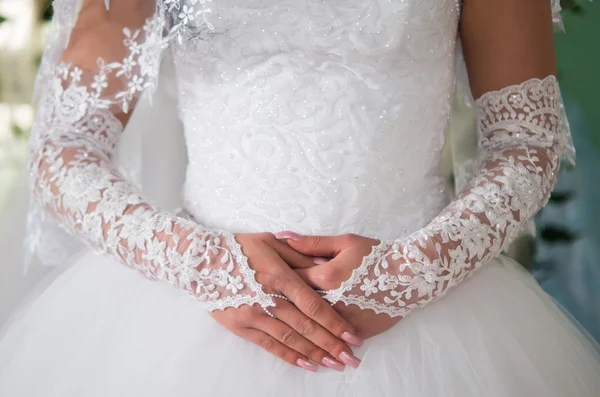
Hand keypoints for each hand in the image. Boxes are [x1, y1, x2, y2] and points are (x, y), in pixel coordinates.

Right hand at [210, 232, 363, 371]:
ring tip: (335, 364)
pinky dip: (290, 356)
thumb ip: (300, 254)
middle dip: (331, 344)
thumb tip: (325, 263)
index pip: (313, 305)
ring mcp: (253, 315)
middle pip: (305, 327)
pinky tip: (307, 364)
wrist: (201, 261)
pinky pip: (270, 345)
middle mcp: (268, 299)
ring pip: (290, 339)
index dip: (335, 323)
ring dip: (315, 353)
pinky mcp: (242, 327)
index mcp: (279, 276)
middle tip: (351, 359)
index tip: (353, 336)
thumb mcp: (271, 241)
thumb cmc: (239, 247)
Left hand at [276, 232, 400, 339]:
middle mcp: (331, 300)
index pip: (290, 280)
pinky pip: (333, 338)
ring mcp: (344, 318)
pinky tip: (313, 345)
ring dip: (297, 328)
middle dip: (280, 306)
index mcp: (325, 276)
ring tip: (280, 323)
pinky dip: (322, 340)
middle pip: (297, 306)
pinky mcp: (357, 330)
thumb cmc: (376, 254)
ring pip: (313, 326)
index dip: (275, 280)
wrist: (410, 275)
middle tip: (264, 308)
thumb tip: (281, 237)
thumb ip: (311, 243)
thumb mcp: (345, 242)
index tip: (264, 282)